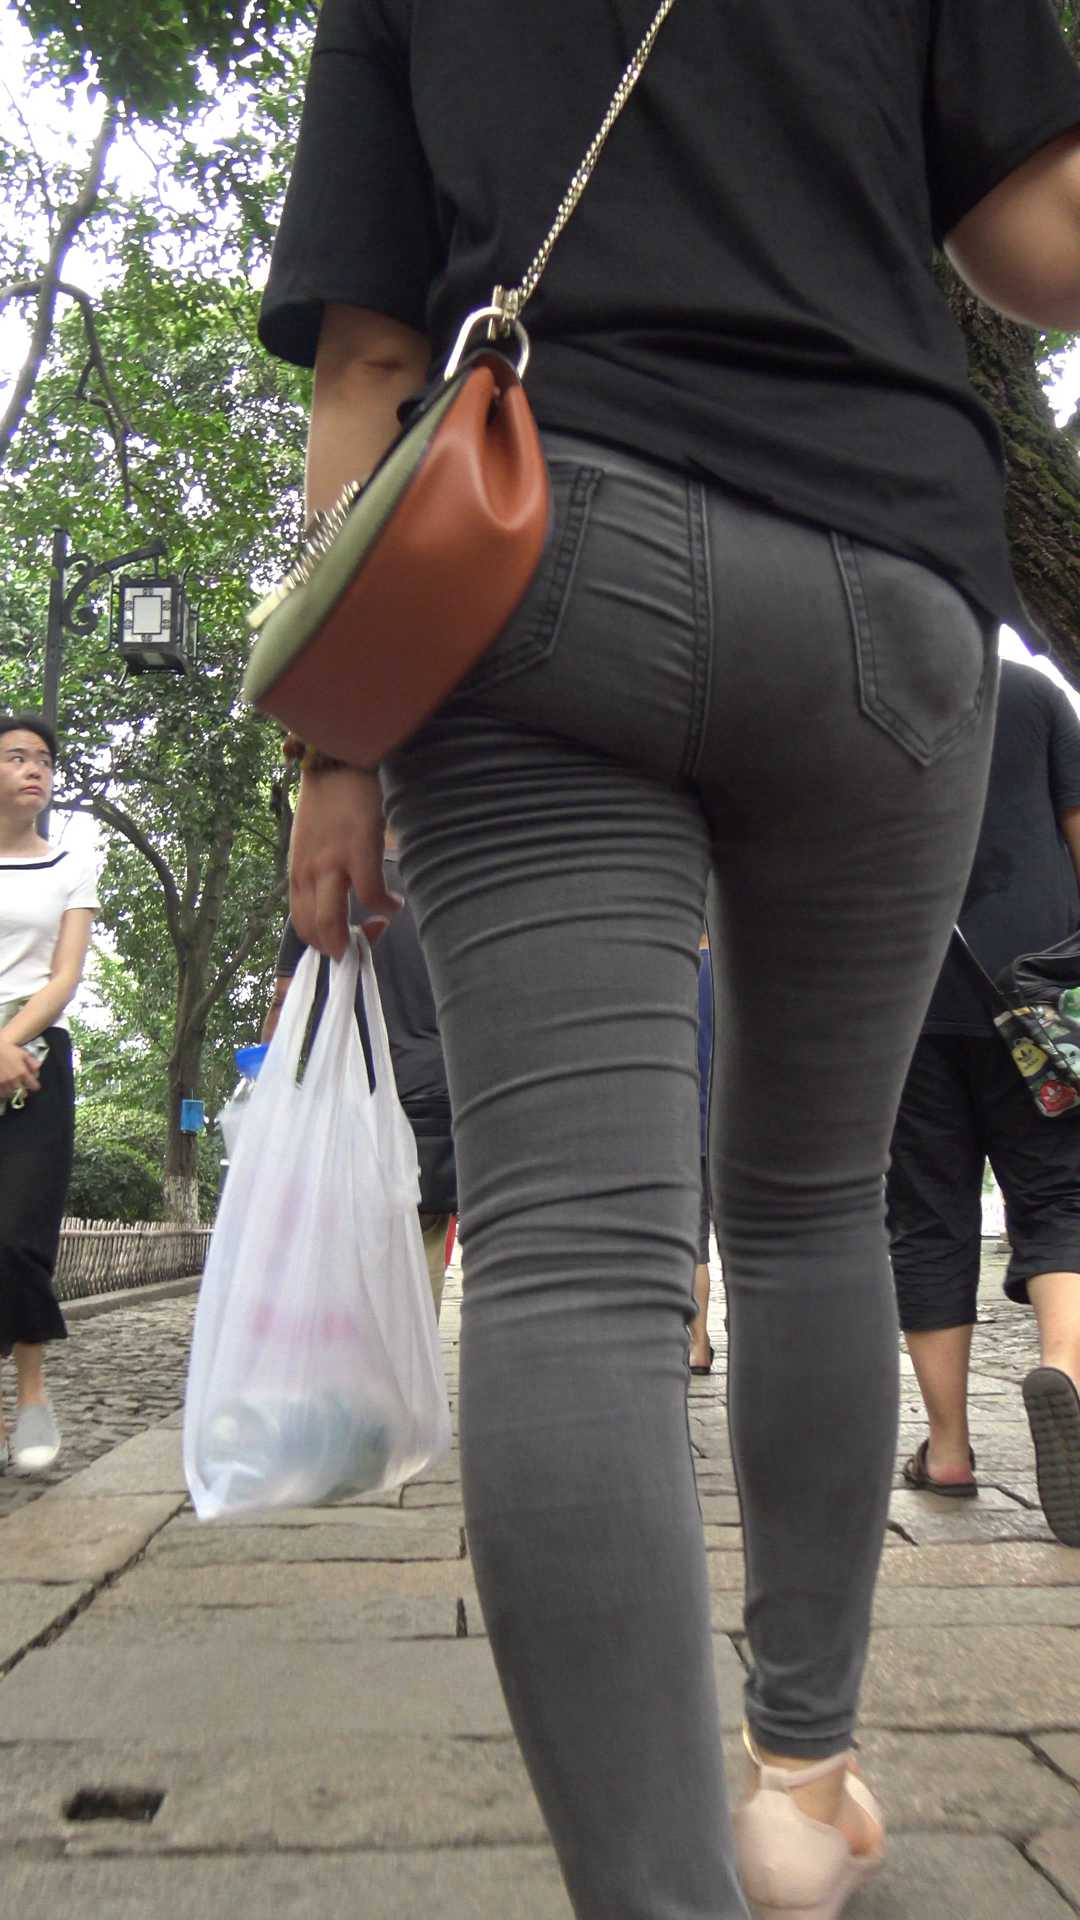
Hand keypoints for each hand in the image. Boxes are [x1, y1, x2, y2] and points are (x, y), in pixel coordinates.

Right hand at [0, 1036, 39, 1101]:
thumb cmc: (7, 1050)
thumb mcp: (22, 1053)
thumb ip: (32, 1062)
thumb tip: (38, 1070)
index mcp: (22, 1072)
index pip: (33, 1085)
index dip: (35, 1086)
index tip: (34, 1085)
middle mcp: (14, 1080)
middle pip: (22, 1093)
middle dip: (23, 1091)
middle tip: (22, 1089)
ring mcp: (3, 1083)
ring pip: (10, 1095)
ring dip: (13, 1093)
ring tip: (12, 1090)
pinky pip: (1, 1094)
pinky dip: (3, 1093)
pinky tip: (3, 1088)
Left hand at [289, 767, 401, 957]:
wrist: (338, 761)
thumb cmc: (330, 801)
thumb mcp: (312, 845)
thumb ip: (319, 873)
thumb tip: (339, 901)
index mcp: (297, 873)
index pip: (303, 926)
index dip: (326, 944)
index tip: (349, 940)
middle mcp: (307, 873)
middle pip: (314, 932)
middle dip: (340, 949)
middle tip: (366, 941)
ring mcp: (330, 863)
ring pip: (332, 922)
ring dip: (359, 936)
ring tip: (380, 925)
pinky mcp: (358, 850)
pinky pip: (371, 895)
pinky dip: (387, 906)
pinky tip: (397, 901)